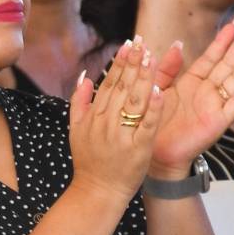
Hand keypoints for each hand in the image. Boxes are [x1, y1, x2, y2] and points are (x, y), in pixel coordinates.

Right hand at [66, 39, 162, 204]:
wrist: (96, 192)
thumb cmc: (89, 162)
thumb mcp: (75, 130)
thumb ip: (79, 102)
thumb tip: (84, 77)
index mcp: (94, 116)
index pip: (109, 83)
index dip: (119, 62)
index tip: (128, 44)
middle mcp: (106, 122)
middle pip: (122, 87)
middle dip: (133, 63)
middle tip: (142, 42)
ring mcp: (122, 134)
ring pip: (134, 100)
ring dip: (143, 77)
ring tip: (151, 57)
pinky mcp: (138, 148)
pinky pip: (147, 124)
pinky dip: (152, 107)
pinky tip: (158, 90)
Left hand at [148, 18, 233, 174]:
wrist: (154, 153)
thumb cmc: (154, 122)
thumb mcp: (157, 88)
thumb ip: (167, 67)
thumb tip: (178, 43)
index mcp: (192, 81)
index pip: (212, 55)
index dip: (225, 38)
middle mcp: (207, 91)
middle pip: (230, 62)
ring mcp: (215, 105)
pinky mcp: (219, 121)